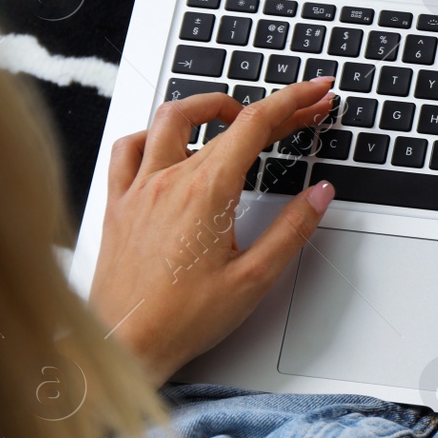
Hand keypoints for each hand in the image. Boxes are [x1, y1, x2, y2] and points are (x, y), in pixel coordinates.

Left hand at [89, 77, 337, 384]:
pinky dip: (151, 135)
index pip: (257, 124)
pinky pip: (127, 149)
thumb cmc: (181, 320)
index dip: (294, 100)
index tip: (317, 93)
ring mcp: (139, 189)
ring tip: (232, 112)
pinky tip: (166, 146)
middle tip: (301, 113)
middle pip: (226, 121)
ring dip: (206, 106)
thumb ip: (292, 229)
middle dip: (271, 110)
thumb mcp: (254, 278)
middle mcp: (170, 180)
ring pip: (169, 119)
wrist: (123, 344)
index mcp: (207, 192)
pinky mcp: (118, 205)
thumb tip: (319, 193)